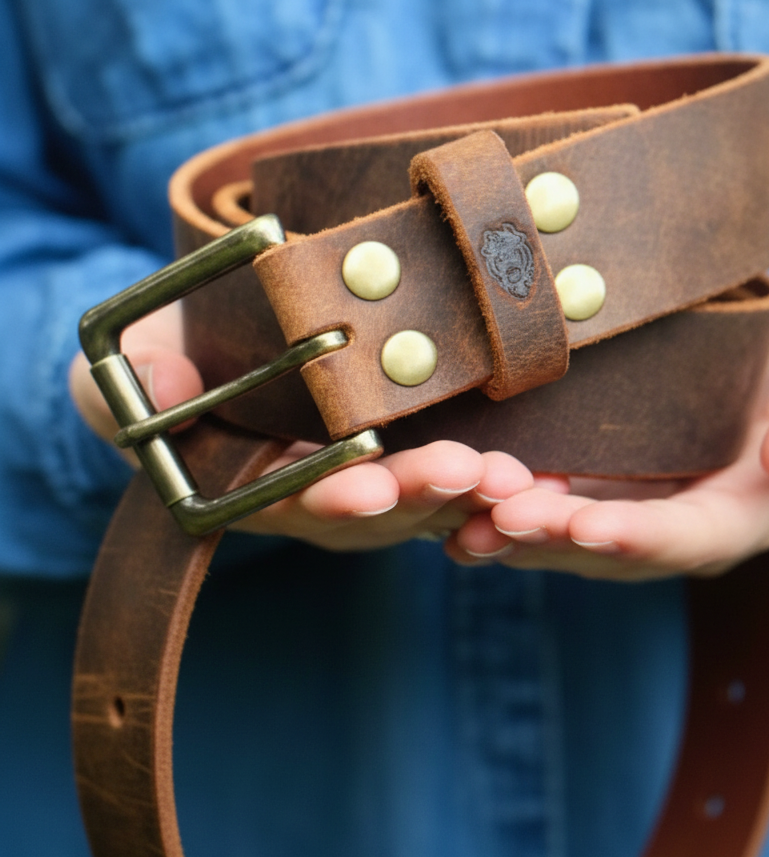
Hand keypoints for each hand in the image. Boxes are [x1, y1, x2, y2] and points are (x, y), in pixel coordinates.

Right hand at [69, 305, 543, 549]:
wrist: (236, 344)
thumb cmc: (178, 357)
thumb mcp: (134, 364)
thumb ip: (131, 380)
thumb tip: (158, 383)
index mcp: (259, 488)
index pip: (296, 503)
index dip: (330, 496)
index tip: (364, 484)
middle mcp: (326, 502)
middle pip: (381, 512)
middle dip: (422, 495)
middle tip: (466, 474)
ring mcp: (383, 485)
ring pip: (435, 504)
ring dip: (476, 494)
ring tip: (518, 478)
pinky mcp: (427, 458)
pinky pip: (471, 487)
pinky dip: (506, 488)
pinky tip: (548, 479)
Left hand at [446, 328, 768, 579]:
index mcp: (740, 521)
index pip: (684, 538)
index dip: (633, 535)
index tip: (584, 523)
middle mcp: (680, 532)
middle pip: (607, 547)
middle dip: (549, 537)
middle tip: (494, 518)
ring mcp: (640, 513)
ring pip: (568, 534)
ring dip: (513, 530)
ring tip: (458, 518)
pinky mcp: (612, 488)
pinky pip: (556, 501)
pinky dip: (508, 500)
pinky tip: (460, 492)